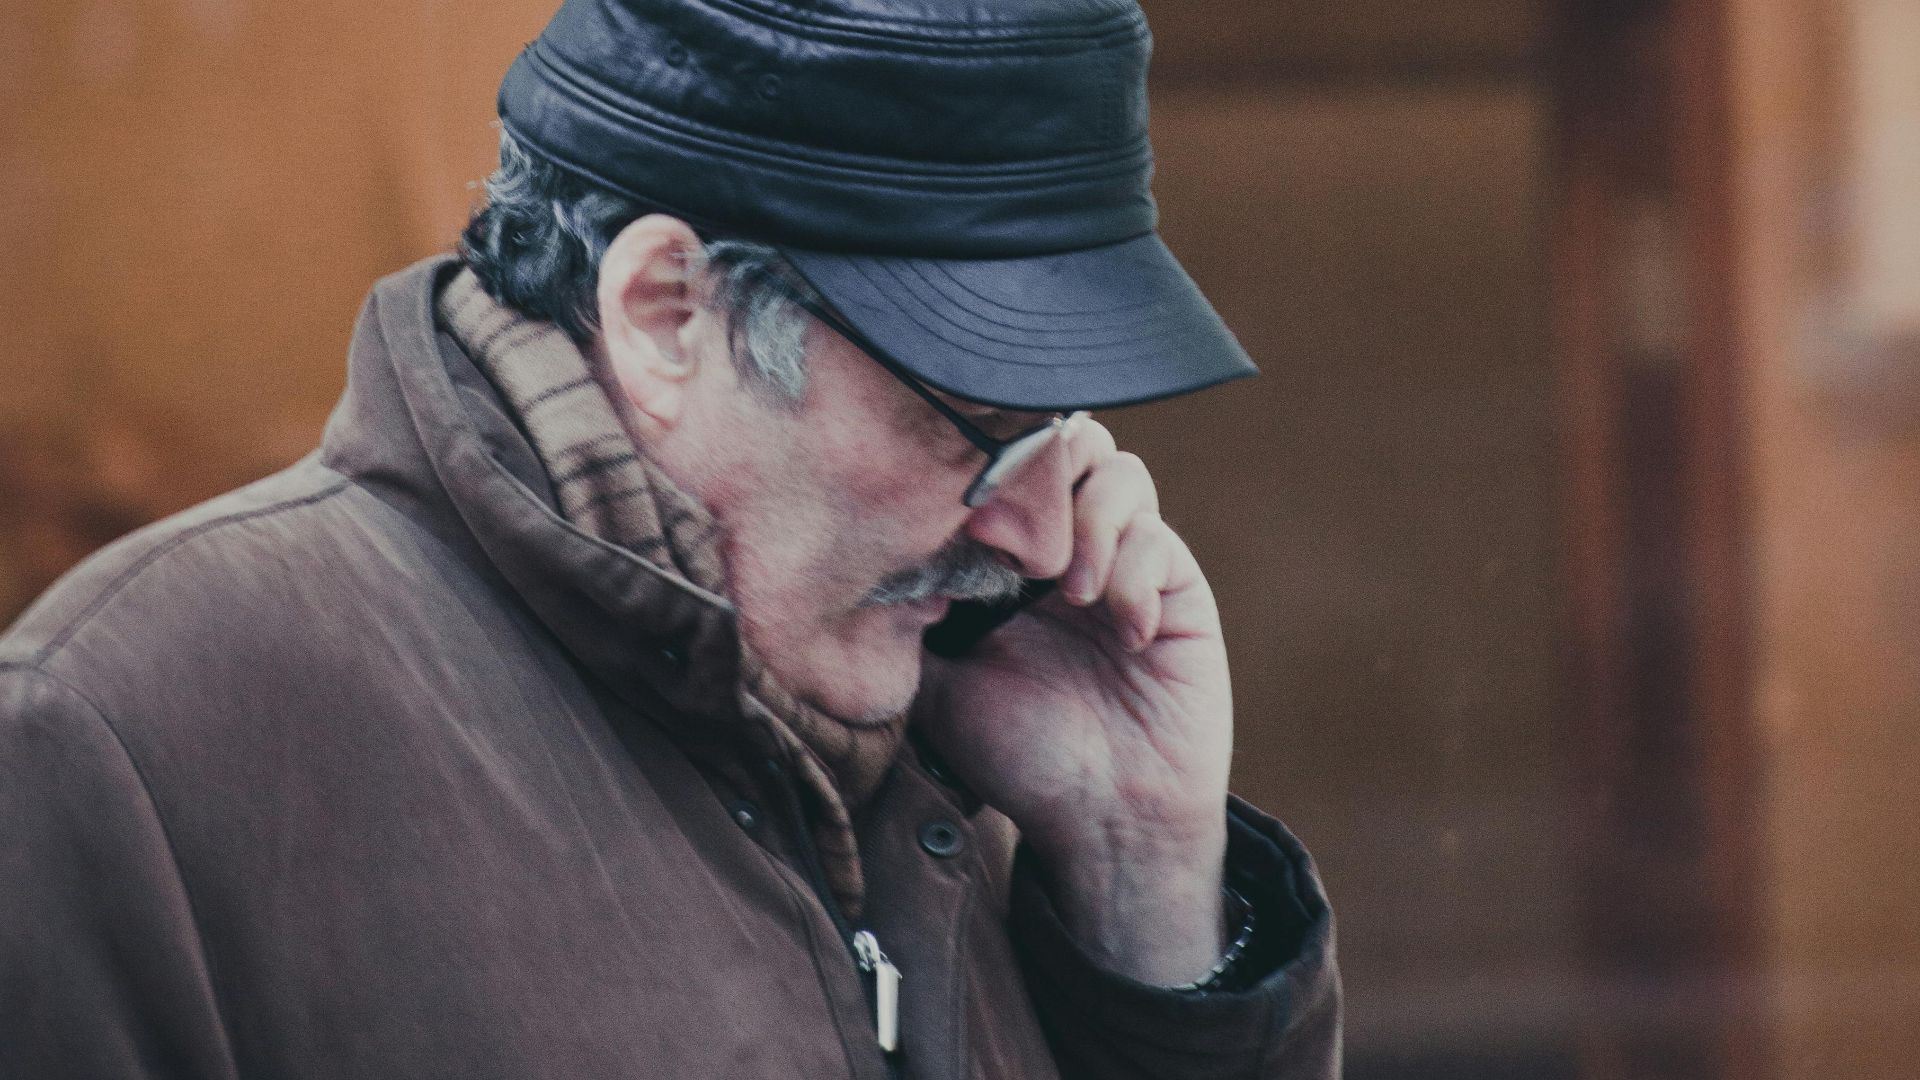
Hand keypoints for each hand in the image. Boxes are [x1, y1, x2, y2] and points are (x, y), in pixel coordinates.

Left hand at [915, 417, 1232, 983]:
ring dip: (1091, 520)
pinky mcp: (1176, 587)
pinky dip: (1133, 573)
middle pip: (1068, 439)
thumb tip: (869, 552)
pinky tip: (1122, 632)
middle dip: (1046, 468)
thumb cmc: (1019, 756)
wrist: (1104, 819)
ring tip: (1070, 594)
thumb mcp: (936, 686)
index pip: (1004, 467)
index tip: (960, 511)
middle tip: (1022, 530)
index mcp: (1008, 557)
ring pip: (1119, 470)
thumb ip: (909, 618)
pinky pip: (1157, 537)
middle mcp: (1067, 544)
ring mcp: (1124, 560)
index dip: (984, 467)